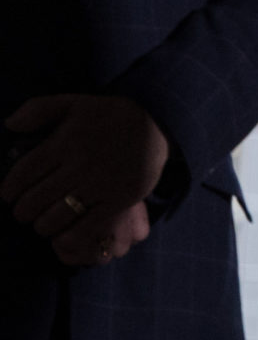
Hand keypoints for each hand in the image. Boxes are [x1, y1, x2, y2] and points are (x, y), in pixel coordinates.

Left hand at [4, 95, 171, 266]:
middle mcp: (80, 164)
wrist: (160, 124)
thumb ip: (39, 109)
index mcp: (65, 142)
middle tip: (23, 212)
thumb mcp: (75, 103)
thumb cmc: (110, 116)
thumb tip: (9, 124)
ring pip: (56, 216)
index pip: (23, 173)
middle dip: (22, 211)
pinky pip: (86, 227)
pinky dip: (68, 236)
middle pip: (35, 199)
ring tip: (41, 222)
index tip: (8, 195)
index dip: (9, 189)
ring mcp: (101, 184)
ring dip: (42, 224)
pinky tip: (63, 234)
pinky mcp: (120, 200)